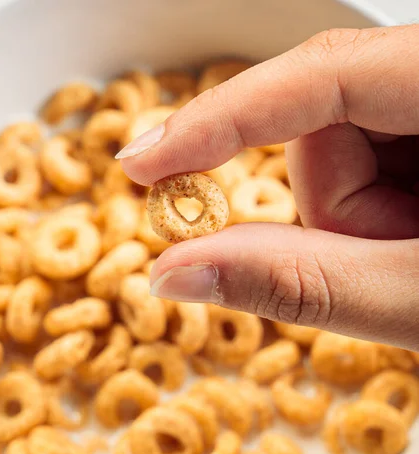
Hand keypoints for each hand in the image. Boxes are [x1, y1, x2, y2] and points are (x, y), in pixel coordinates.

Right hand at [119, 25, 418, 349]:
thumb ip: (300, 283)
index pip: (322, 71)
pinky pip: (362, 155)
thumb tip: (174, 272)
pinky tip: (412, 239)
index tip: (144, 163)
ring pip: (340, 143)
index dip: (223, 118)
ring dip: (353, 215)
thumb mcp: (413, 299)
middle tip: (382, 258)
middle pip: (327, 118)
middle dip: (332, 205)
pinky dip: (368, 209)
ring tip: (407, 257)